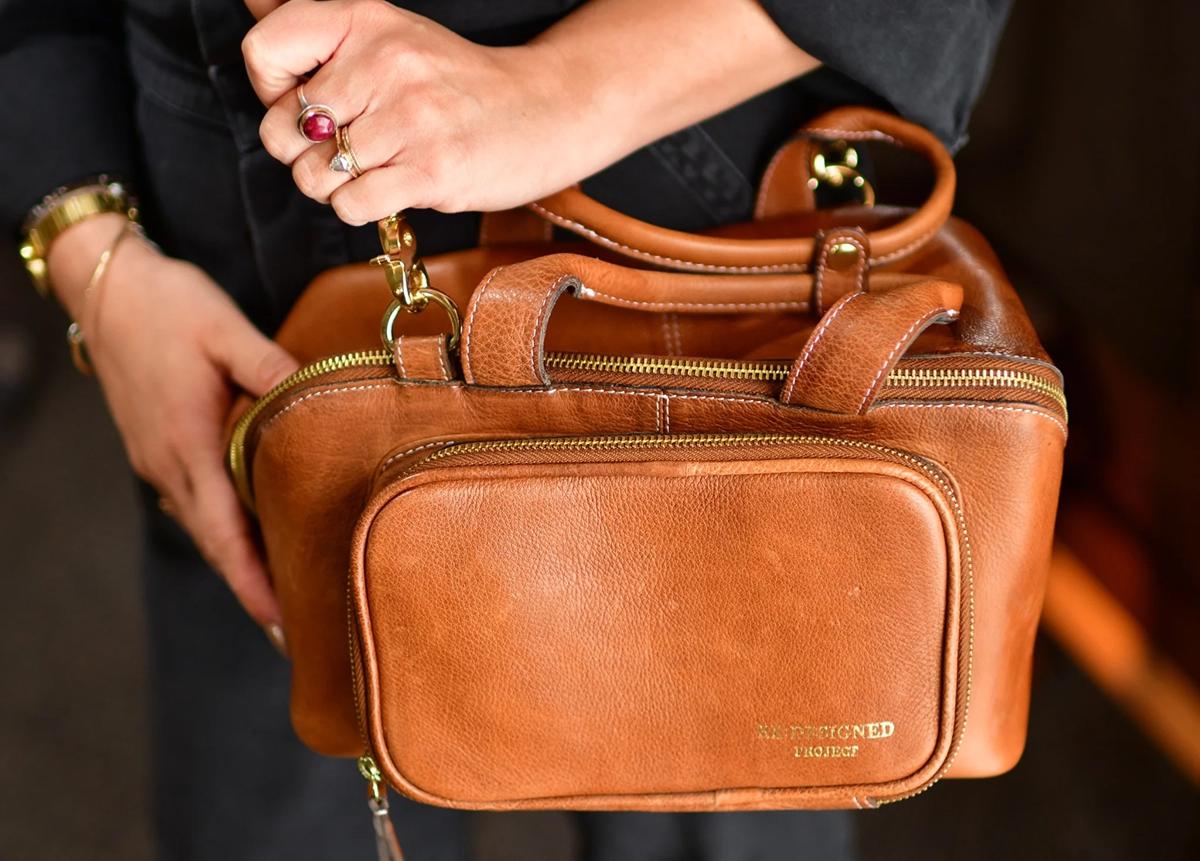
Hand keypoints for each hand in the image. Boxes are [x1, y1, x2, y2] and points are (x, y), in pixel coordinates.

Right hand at [49, 215, 298, 640]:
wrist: (106, 286)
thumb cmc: (166, 304)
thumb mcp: (224, 326)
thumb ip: (268, 366)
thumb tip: (313, 395)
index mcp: (188, 442)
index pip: (224, 530)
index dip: (251, 580)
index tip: (279, 622)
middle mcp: (169, 462)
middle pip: (213, 542)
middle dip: (250, 588)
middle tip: (291, 630)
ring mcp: (157, 457)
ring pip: (203, 524)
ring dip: (236, 560)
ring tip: (279, 589)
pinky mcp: (155, 445)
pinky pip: (194, 500)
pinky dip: (222, 526)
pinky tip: (251, 529)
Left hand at [243, 0, 581, 223]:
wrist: (542, 112)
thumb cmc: (456, 84)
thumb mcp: (389, 34)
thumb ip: (315, 26)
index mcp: (366, 20)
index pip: (264, 51)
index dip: (269, 91)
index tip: (305, 101)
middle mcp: (384, 62)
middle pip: (283, 130)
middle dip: (305, 152)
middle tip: (348, 147)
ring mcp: (410, 118)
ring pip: (314, 176)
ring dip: (334, 186)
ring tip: (374, 168)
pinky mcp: (431, 170)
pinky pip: (351, 205)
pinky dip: (360, 207)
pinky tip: (391, 187)